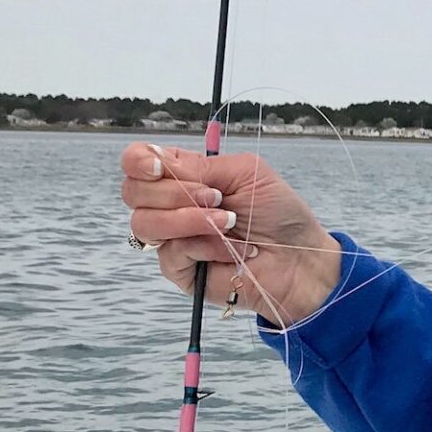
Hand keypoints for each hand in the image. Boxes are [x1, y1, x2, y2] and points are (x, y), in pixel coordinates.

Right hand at [119, 143, 341, 328]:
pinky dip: (207, 246)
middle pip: (133, 192)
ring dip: (190, 219)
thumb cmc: (278, 212)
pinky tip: (234, 249)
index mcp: (183, 175)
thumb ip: (200, 164)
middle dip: (174, 192)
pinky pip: (172, 252)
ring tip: (229, 223)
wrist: (299, 258)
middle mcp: (170, 205)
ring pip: (144, 223)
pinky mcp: (180, 269)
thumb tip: (159, 163)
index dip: (139, 161)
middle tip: (217, 198)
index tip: (159, 167)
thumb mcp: (245, 172)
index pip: (136, 162)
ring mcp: (172, 238)